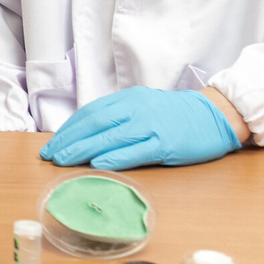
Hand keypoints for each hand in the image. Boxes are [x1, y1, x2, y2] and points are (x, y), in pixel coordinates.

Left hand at [38, 87, 242, 169]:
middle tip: (49, 154)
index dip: (69, 128)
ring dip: (82, 150)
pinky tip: (96, 165)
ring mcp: (150, 126)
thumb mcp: (144, 107)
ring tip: (63, 161)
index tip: (52, 143)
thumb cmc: (176, 115)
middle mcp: (136, 109)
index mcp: (129, 99)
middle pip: (94, 124)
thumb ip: (119, 117)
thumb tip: (88, 134)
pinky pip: (134, 151)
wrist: (214, 115)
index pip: (91, 113)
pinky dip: (114, 158)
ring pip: (109, 138)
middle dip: (68, 140)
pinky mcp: (165, 144)